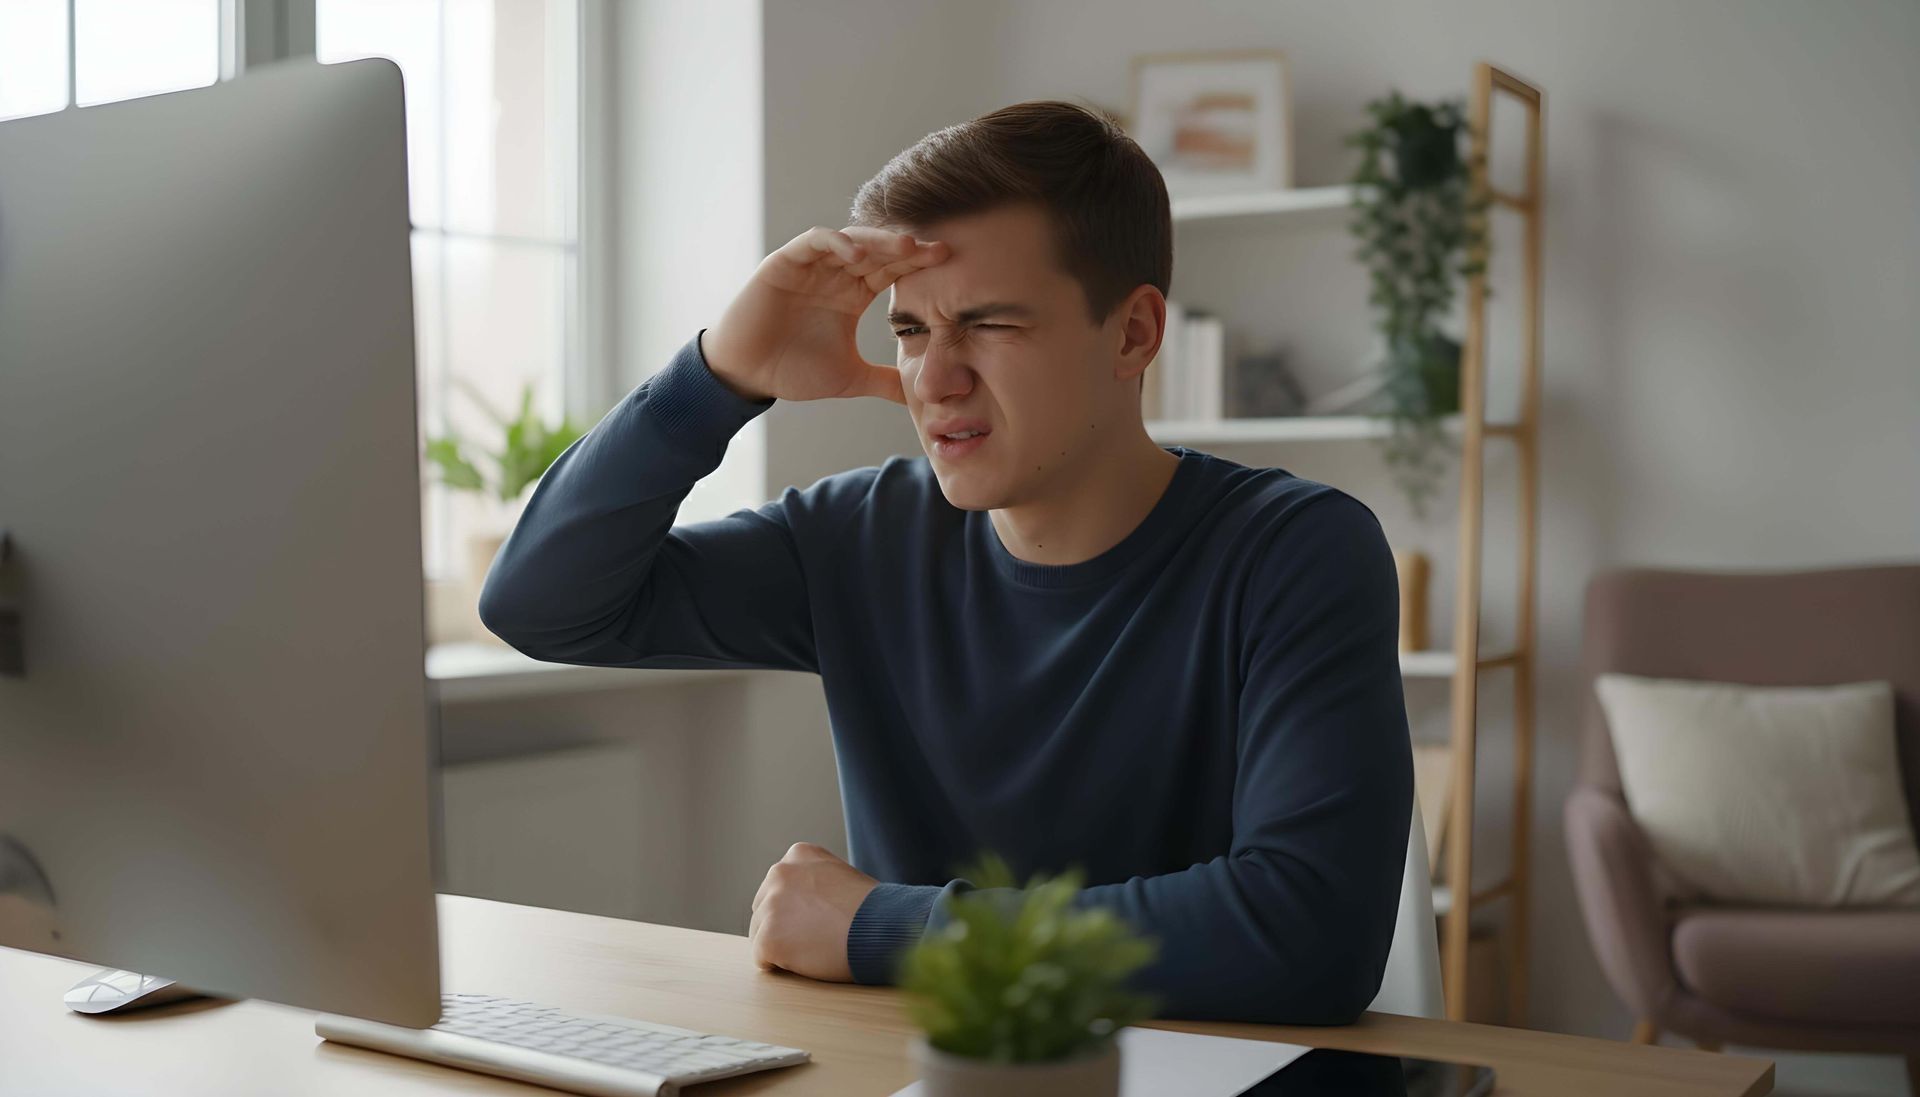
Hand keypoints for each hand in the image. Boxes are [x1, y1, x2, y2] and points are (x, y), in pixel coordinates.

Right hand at [701, 226, 949, 405]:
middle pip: (879, 251)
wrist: (747, 374)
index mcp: (853, 294)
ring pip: (852, 240)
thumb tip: (922, 398)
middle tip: (939, 252)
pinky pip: (815, 241)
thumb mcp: (850, 379)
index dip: (919, 265)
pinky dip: (836, 242)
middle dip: (908, 250)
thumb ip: (885, 383)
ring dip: (878, 241)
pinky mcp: (786, 261)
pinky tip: (856, 254)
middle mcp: (836, 273)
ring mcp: (812, 265)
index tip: (950, 265)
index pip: (892, 271)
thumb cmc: (792, 371)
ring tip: (906, 247)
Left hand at [747, 841, 877, 981]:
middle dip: (783, 926)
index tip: (818, 919)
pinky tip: (810, 961)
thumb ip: (815, 885)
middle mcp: (778, 873)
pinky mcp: (768, 937)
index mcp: (798, 855)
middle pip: (763, 909)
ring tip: (817, 949)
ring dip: (783, 946)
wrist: (884, 927)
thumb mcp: (841, 877)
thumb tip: (800, 909)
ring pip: (760, 934)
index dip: (797, 909)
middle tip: (815, 939)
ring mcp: (770, 905)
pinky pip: (763, 959)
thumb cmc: (873, 909)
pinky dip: (782, 966)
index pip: (779, 887)